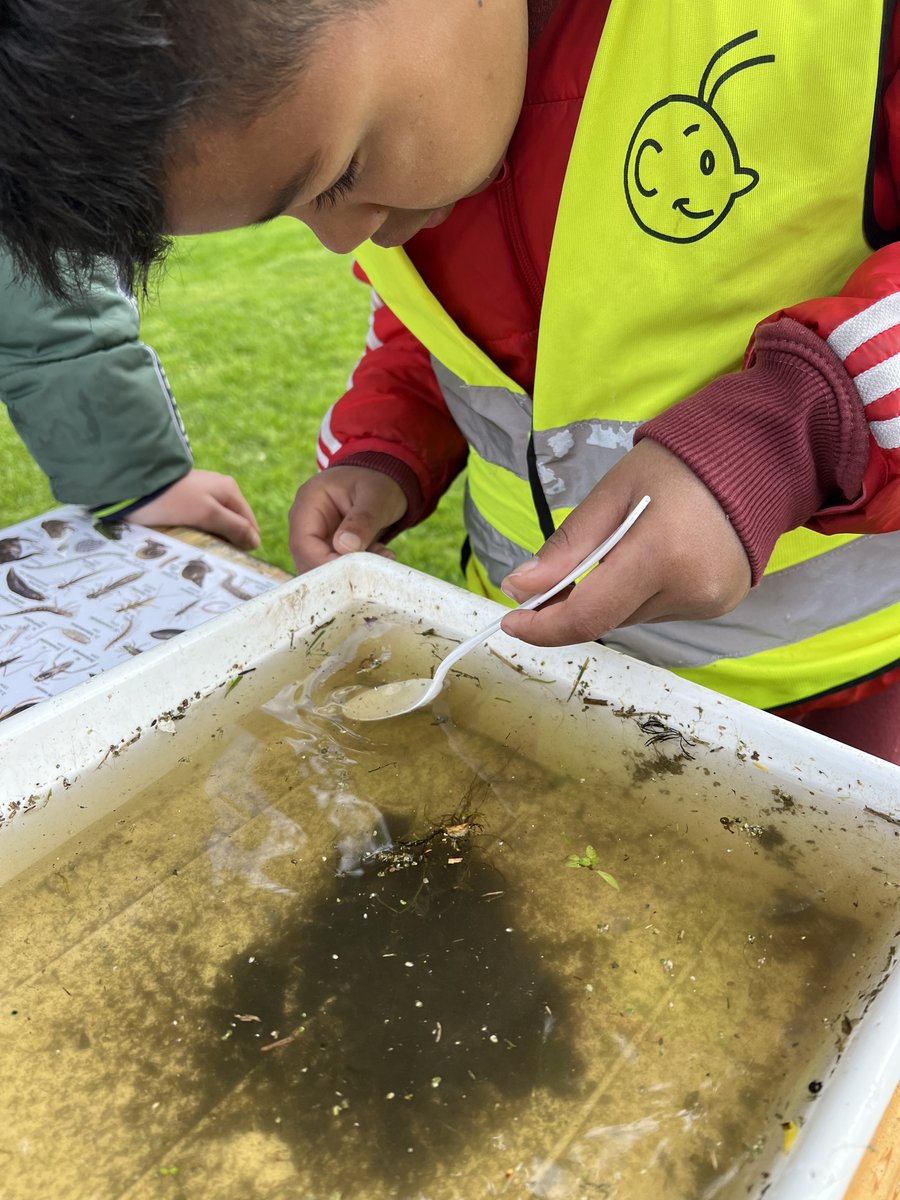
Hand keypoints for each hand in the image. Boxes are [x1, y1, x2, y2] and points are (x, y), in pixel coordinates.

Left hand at [127, 468, 259, 550]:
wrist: (132, 486)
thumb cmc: (172, 501)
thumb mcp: (207, 514)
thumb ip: (235, 527)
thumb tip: (256, 542)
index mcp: (230, 490)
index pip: (250, 525)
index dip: (244, 544)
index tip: (230, 560)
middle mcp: (220, 490)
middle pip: (233, 526)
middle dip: (226, 542)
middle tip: (210, 556)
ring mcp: (202, 494)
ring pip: (216, 526)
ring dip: (210, 539)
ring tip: (196, 550)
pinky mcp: (186, 501)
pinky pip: (200, 522)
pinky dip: (197, 533)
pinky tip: (186, 540)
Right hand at [289, 465, 407, 572]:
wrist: (383, 480)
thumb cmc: (378, 482)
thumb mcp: (376, 497)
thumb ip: (362, 520)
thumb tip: (345, 547)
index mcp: (309, 501)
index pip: (304, 543)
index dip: (324, 563)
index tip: (355, 571)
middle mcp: (304, 522)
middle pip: (307, 560)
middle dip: (341, 571)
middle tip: (375, 566)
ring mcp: (313, 537)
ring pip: (321, 568)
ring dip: (351, 572)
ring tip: (382, 555)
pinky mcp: (326, 549)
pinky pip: (334, 569)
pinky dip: (356, 570)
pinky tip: (379, 555)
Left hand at [500, 439, 750, 645]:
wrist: (752, 458)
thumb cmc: (676, 466)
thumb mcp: (611, 493)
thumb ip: (567, 546)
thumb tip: (520, 587)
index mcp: (661, 554)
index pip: (590, 614)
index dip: (544, 626)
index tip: (512, 620)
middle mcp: (690, 589)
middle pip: (608, 618)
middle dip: (572, 605)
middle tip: (549, 581)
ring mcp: (710, 602)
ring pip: (631, 618)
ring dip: (608, 598)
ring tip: (617, 551)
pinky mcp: (719, 605)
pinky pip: (658, 612)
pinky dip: (639, 594)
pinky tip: (649, 559)